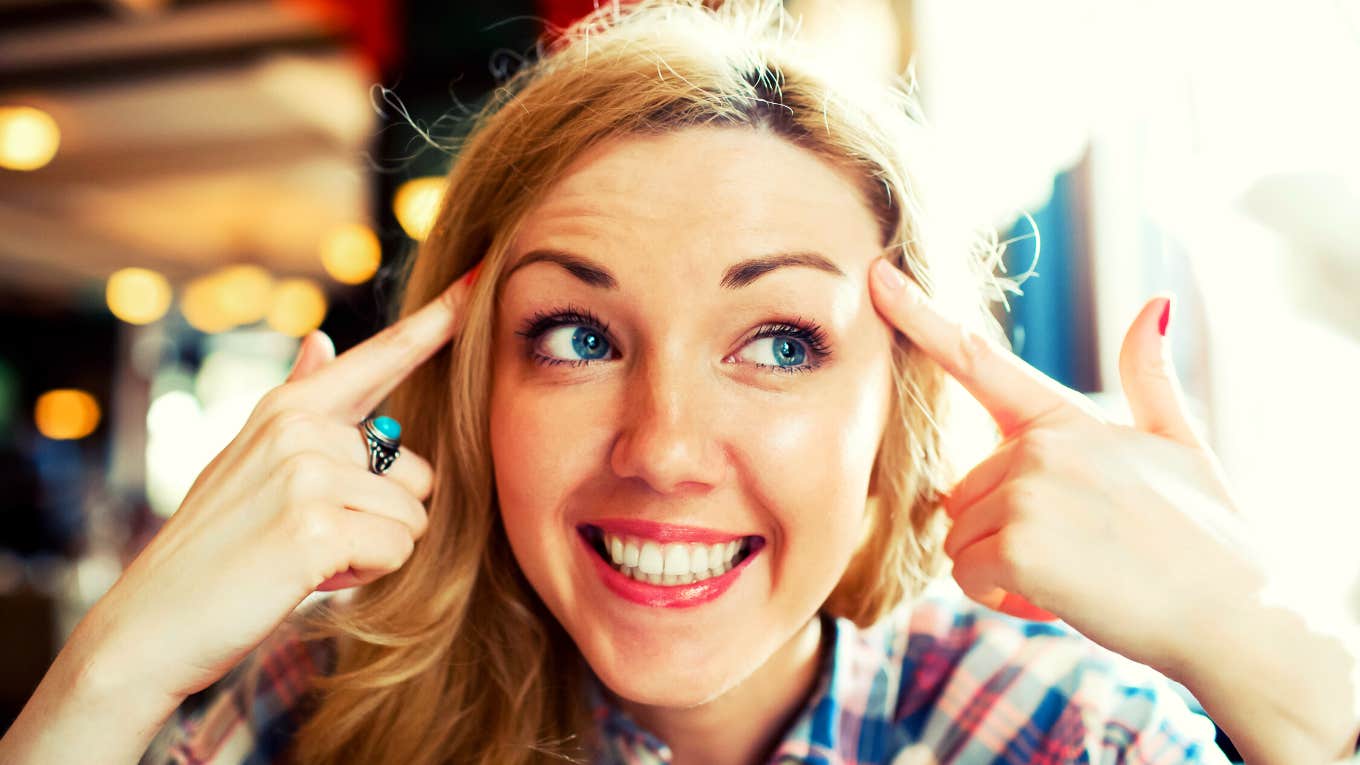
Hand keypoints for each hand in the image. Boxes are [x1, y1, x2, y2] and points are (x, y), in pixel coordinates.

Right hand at [70, 267, 476, 704]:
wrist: (151, 624)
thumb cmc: (214, 547)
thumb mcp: (250, 460)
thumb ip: (299, 401)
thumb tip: (321, 340)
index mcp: (291, 407)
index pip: (381, 357)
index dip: (438, 320)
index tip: (478, 277)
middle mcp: (301, 428)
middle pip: (419, 472)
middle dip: (384, 519)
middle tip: (313, 538)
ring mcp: (306, 473)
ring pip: (414, 517)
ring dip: (374, 551)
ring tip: (306, 557)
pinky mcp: (315, 526)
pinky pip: (398, 550)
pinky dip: (365, 577)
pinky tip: (308, 578)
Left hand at [867, 257, 1261, 676]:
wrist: (1240, 617)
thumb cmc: (1210, 539)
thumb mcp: (1183, 446)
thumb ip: (1151, 378)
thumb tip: (1155, 304)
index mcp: (1069, 418)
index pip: (980, 359)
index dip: (920, 315)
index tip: (875, 276)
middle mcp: (1042, 445)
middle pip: (962, 492)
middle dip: (999, 533)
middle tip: (1075, 555)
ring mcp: (1030, 491)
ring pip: (959, 538)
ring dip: (1000, 569)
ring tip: (1073, 577)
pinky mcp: (1021, 544)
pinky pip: (968, 576)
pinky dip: (1002, 598)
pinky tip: (1058, 601)